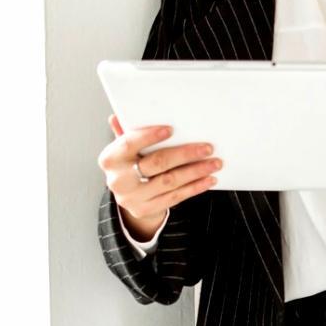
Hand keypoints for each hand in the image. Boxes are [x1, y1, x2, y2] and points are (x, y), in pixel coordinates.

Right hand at [99, 116, 219, 241]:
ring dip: (196, 171)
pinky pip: (175, 197)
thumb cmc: (131, 163)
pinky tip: (209, 179)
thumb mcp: (127, 148)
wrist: (129, 196)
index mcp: (111, 159)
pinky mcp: (145, 209)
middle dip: (185, 154)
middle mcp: (119, 179)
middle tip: (207, 148)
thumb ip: (128, 132)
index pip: (128, 144)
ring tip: (215, 163)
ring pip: (170, 181)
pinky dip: (195, 187)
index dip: (148, 136)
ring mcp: (132, 197)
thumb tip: (119, 115)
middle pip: (156, 163)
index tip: (170, 130)